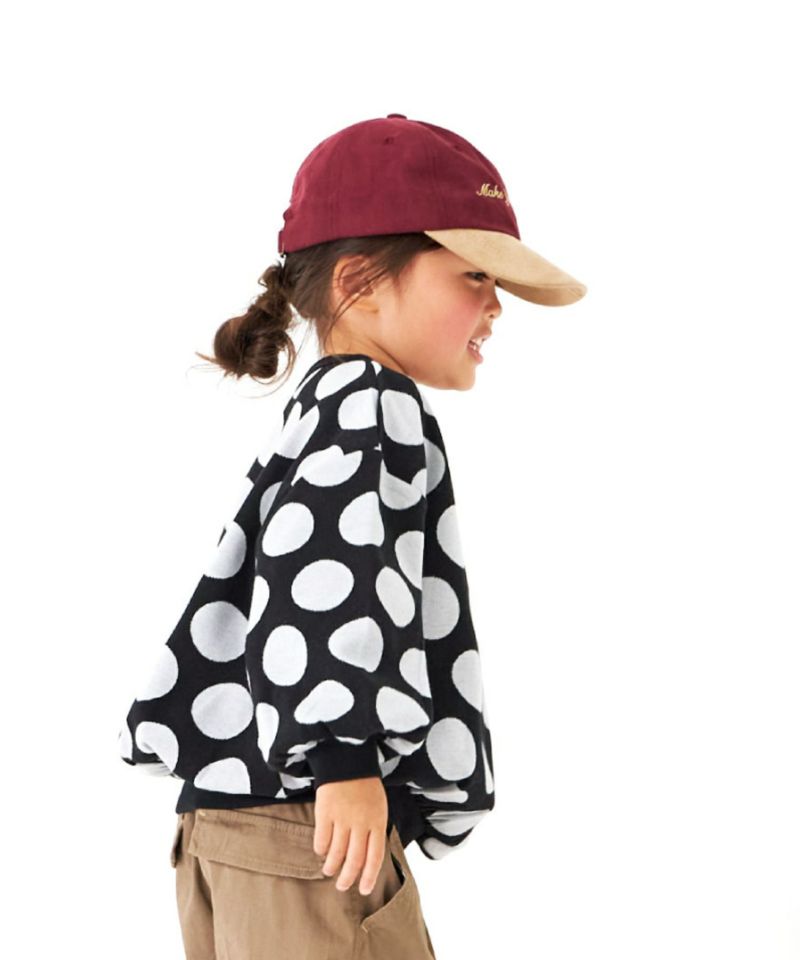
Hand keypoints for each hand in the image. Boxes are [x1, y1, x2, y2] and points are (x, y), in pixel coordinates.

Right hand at [313, 776, 387, 896]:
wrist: (348, 760)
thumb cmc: (365, 786)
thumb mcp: (378, 807)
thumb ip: (374, 830)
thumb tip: (368, 858)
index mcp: (377, 821)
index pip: (375, 857)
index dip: (369, 876)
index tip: (363, 890)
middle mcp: (361, 822)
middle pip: (354, 859)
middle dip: (348, 877)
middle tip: (342, 886)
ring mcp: (342, 817)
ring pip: (336, 853)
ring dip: (332, 866)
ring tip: (329, 871)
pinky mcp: (325, 812)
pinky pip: (321, 839)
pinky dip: (320, 849)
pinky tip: (321, 851)